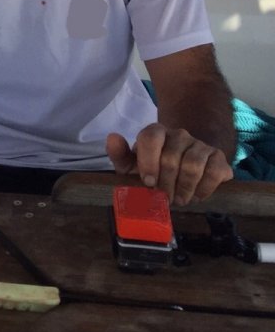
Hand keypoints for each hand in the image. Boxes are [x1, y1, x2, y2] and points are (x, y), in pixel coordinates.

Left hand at [106, 124, 232, 205]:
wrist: (185, 167)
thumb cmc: (153, 168)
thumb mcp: (132, 164)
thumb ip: (119, 153)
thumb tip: (112, 137)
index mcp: (155, 132)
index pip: (150, 137)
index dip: (148, 161)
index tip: (148, 182)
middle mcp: (179, 134)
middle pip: (171, 157)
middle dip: (166, 183)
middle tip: (164, 198)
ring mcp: (200, 144)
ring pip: (193, 165)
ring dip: (184, 188)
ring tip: (179, 199)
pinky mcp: (218, 157)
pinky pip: (214, 172)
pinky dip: (204, 189)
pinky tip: (196, 195)